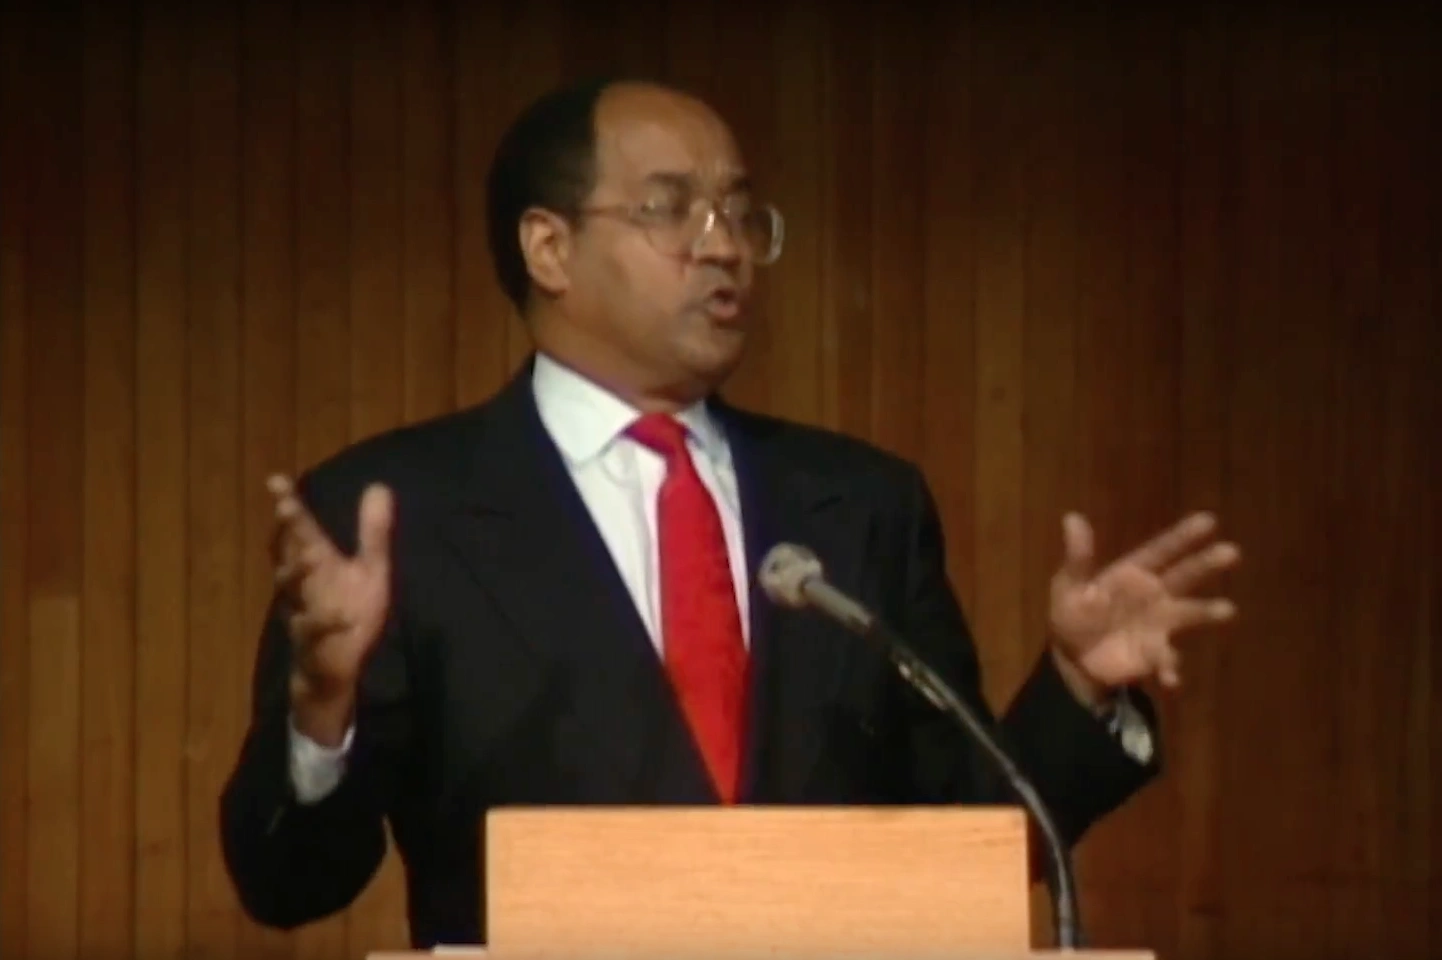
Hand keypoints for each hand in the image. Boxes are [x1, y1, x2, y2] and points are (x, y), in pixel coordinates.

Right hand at [268, 474, 393, 744]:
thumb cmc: (348, 612)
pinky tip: (344, 618)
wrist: (333, 669)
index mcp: (317, 566)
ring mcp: (303, 613)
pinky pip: (314, 634)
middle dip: (287, 533)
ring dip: (296, 573)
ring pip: (292, 593)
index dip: (288, 506)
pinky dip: (326, 625)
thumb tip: (378, 486)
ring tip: (308, 556)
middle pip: (290, 555)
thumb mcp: (370, 571)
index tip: (276, 480)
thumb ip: (373, 533)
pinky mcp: (313, 645)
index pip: (299, 531)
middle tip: (284, 507)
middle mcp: (304, 586)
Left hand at [1048, 511, 1239, 700]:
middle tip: (1232, 551)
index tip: (1210, 520)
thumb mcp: (1069, 586)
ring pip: (1188, 614)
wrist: (1074, 660)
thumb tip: (1071, 517)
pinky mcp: (1156, 655)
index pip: (1162, 550)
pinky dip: (1171, 669)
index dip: (1183, 536)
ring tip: (1227, 609)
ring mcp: (1159, 625)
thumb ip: (1078, 557)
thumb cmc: (1073, 616)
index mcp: (1132, 574)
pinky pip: (1168, 661)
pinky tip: (1170, 678)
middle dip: (1205, 563)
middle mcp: (1153, 595)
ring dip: (1206, 612)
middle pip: (1184, 575)